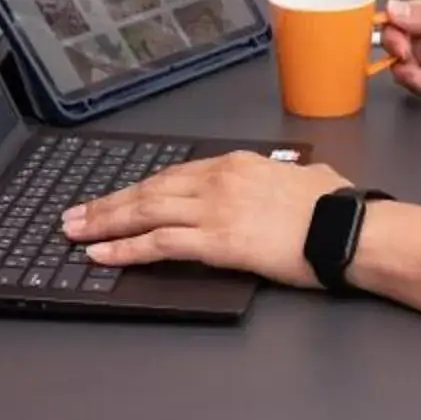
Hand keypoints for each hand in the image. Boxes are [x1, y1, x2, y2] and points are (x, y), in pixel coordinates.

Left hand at [62, 151, 353, 287]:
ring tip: (74, 233)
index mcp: (236, 164)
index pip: (174, 175)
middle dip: (107, 204)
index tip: (116, 197)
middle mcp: (218, 180)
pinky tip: (102, 255)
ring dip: (104, 223)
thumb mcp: (305, 179)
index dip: (138, 188)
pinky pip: (159, 244)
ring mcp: (214, 209)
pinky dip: (125, 249)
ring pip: (145, 212)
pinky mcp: (216, 242)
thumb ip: (286, 176)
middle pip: (149, 190)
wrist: (346, 229)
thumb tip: (292, 179)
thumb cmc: (333, 209)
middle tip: (74, 214)